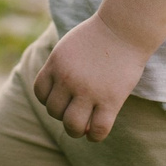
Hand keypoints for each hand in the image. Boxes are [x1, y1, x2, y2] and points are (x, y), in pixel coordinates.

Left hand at [34, 16, 149, 139]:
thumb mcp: (68, 46)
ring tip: (84, 128)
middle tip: (76, 111)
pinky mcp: (110, 99)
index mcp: (56, 64)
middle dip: (63, 115)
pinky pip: (98, 129)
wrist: (125, 28)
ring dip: (76, 130)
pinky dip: (95, 136)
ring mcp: (88, 90)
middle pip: (54, 111)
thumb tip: (60, 98)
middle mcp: (67, 78)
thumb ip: (60, 68)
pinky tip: (96, 133)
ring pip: (72, 125)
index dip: (50, 100)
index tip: (63, 99)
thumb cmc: (99, 36)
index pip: (40, 93)